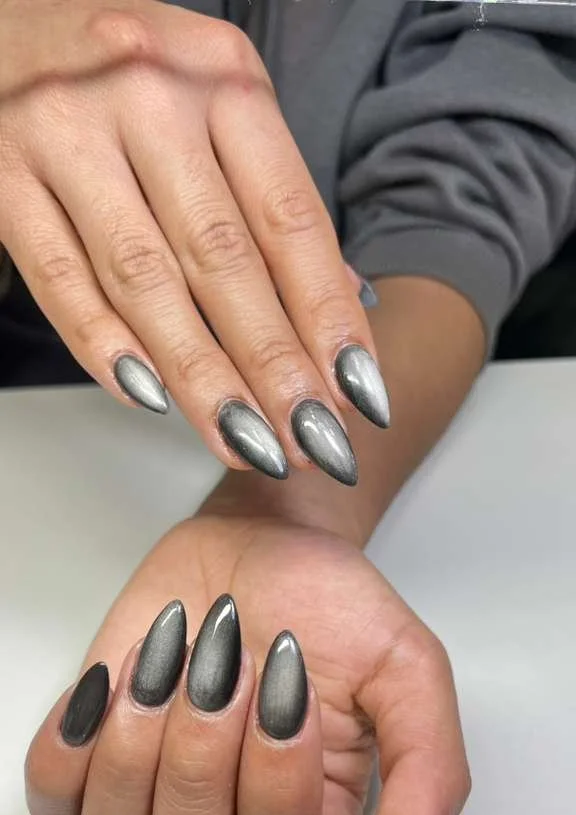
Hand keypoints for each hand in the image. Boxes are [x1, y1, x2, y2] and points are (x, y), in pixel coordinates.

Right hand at [0, 0, 386, 482]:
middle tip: (313, 443)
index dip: (328, 317)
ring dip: (203, 378)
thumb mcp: (216, 102)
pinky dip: (105, 347)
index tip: (359, 394)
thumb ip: (270, 197)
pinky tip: (153, 399)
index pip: (290, 220)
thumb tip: (343, 306)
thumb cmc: (127, 75)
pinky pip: (60, 279)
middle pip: (224, 261)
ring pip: (145, 283)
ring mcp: (66, 134)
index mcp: (222, 77)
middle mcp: (149, 97)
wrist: (1, 21)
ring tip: (249, 444)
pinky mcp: (1, 175)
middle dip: (275, 367)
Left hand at [25, 513, 469, 814]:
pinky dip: (78, 739)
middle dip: (200, 768)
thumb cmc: (333, 607)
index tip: (287, 688)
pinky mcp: (86, 766)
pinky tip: (122, 678)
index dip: (274, 792)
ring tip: (172, 663)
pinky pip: (54, 800)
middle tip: (226, 670)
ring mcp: (148, 812)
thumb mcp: (407, 670)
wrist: (262, 546)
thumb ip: (428, 773)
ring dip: (137, 752)